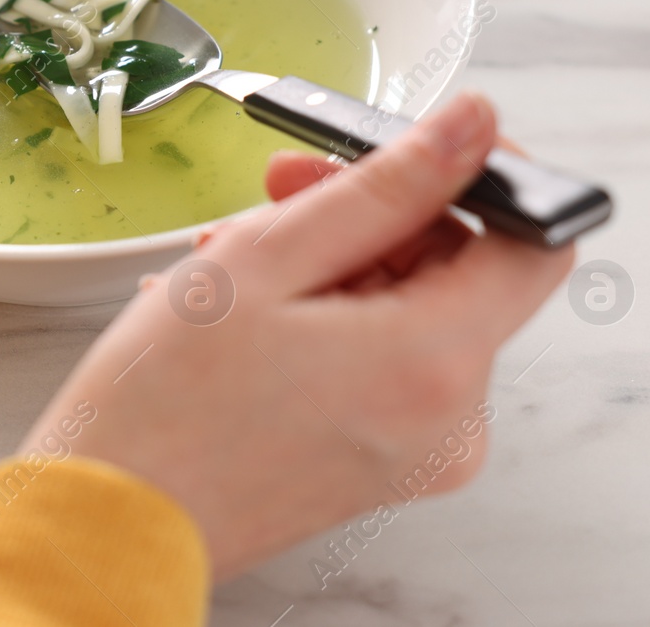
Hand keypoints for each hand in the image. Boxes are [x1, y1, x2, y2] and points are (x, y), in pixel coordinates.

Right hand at [20, 92, 574, 578]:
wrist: (112, 523)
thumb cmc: (165, 401)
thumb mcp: (268, 258)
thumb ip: (385, 185)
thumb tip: (473, 125)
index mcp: (435, 362)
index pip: (537, 243)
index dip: (487, 178)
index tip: (421, 148)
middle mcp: (451, 420)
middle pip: (460, 273)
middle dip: (375, 215)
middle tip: (280, 190)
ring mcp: (420, 451)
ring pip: (413, 313)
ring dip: (336, 265)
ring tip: (235, 256)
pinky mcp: (385, 465)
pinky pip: (385, 363)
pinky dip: (331, 320)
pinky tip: (249, 310)